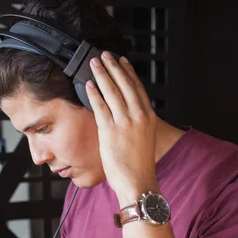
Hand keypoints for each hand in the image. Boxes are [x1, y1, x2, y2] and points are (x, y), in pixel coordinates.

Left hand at [86, 52, 157, 201]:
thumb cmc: (138, 166)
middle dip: (113, 67)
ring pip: (112, 91)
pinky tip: (88, 84)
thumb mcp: (143, 140)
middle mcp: (138, 116)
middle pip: (124, 84)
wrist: (138, 181)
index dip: (128, 72)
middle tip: (104, 55)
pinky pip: (100, 106)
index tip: (122, 61)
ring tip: (94, 63)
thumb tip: (126, 117)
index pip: (137, 88)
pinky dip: (94, 93)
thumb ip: (136, 125)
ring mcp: (125, 122)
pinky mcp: (111, 130)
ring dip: (102, 74)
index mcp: (148, 117)